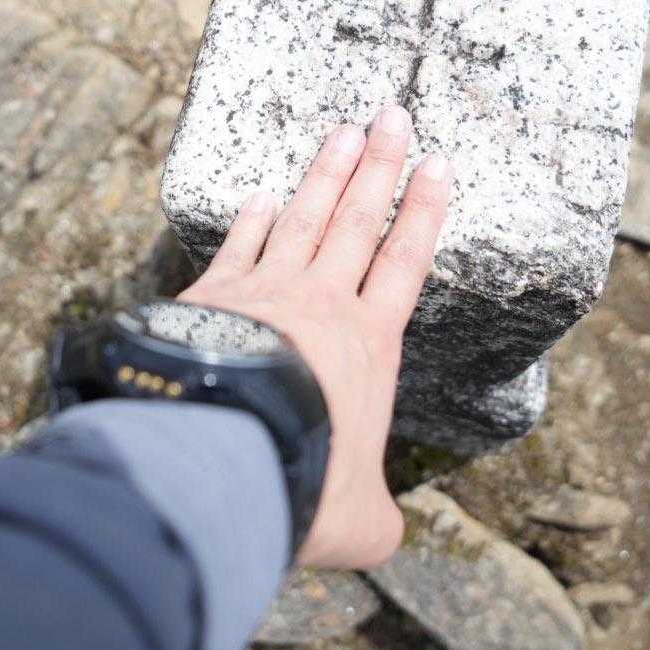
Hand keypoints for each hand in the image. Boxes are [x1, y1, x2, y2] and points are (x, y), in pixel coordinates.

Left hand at [176, 105, 452, 568]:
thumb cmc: (298, 485)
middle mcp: (322, 306)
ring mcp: (264, 293)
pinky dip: (253, 219)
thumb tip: (380, 533)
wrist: (216, 454)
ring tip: (343, 130)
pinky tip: (261, 195)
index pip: (406, 264)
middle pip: (358, 222)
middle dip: (379, 168)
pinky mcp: (210, 297)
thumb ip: (374, 518)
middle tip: (392, 116)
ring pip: (305, 218)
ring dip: (325, 174)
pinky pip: (239, 247)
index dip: (425, 214)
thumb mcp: (356, 520)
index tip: (439, 166)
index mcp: (369, 347)